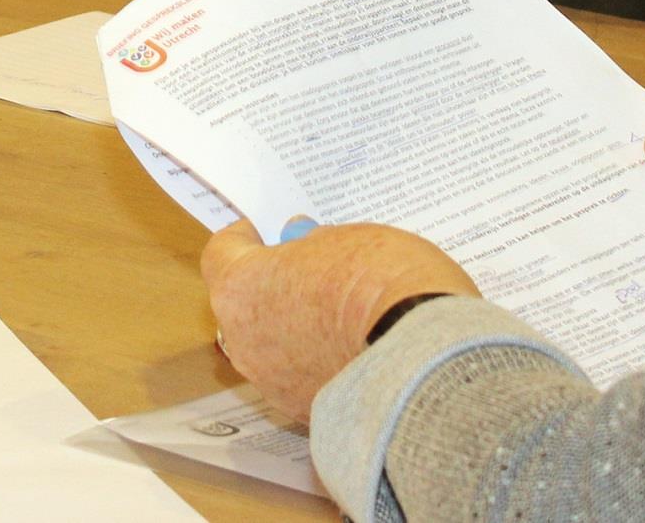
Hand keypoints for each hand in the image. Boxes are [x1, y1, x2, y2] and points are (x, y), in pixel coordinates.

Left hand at [199, 220, 478, 422]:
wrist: (422, 363)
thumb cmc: (382, 285)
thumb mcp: (349, 239)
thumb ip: (316, 243)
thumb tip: (307, 246)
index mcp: (241, 287)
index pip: (221, 254)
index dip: (243, 239)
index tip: (263, 231)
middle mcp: (244, 340)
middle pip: (244, 304)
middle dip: (271, 286)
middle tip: (308, 269)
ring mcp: (272, 383)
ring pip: (272, 346)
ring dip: (294, 330)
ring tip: (338, 314)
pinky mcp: (306, 414)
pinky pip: (303, 380)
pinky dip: (320, 365)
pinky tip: (354, 351)